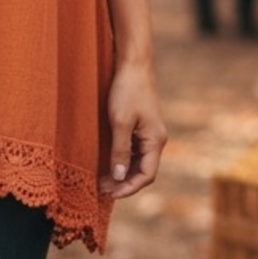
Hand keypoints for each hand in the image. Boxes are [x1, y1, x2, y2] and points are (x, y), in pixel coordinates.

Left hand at [99, 61, 166, 199]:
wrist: (132, 65)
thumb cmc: (126, 91)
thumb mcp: (119, 122)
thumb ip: (120, 150)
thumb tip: (119, 177)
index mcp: (155, 140)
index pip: (146, 175)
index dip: (129, 188)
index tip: (109, 194)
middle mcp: (156, 139)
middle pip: (143, 171)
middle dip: (124, 183)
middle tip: (102, 189)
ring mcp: (149, 133)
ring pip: (138, 161)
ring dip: (122, 172)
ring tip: (102, 180)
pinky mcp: (141, 126)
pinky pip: (134, 150)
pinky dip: (122, 160)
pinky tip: (108, 162)